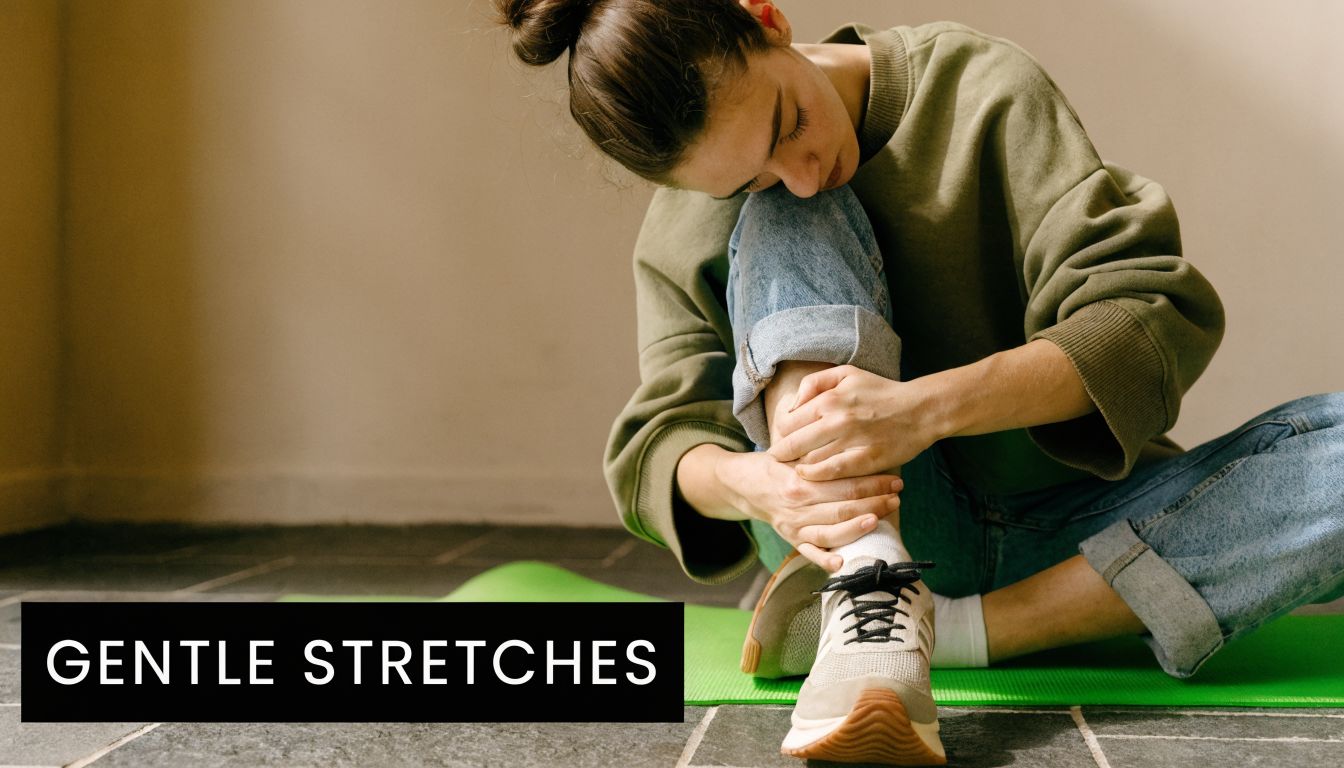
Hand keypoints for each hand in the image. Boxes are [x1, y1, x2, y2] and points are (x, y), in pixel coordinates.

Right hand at [716, 450, 901, 570]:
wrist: (741, 484)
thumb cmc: (773, 463)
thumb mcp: (792, 451)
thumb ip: (819, 451)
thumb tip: (856, 440)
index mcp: (798, 481)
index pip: (842, 483)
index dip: (871, 482)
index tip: (894, 478)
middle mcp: (796, 506)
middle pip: (842, 507)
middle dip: (874, 502)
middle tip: (897, 495)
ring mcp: (793, 526)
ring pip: (831, 531)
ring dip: (858, 527)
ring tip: (881, 518)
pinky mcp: (791, 540)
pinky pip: (810, 553)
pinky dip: (825, 560)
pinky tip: (843, 562)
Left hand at [767, 365, 940, 481]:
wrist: (921, 410)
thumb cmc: (880, 391)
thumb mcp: (846, 374)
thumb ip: (814, 383)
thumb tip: (792, 405)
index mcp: (830, 398)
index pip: (787, 422)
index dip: (779, 434)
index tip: (780, 440)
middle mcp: (837, 419)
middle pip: (792, 444)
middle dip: (781, 454)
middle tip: (779, 460)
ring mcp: (852, 441)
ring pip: (808, 460)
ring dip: (797, 466)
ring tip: (792, 468)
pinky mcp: (866, 460)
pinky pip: (830, 472)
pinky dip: (814, 475)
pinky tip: (809, 474)